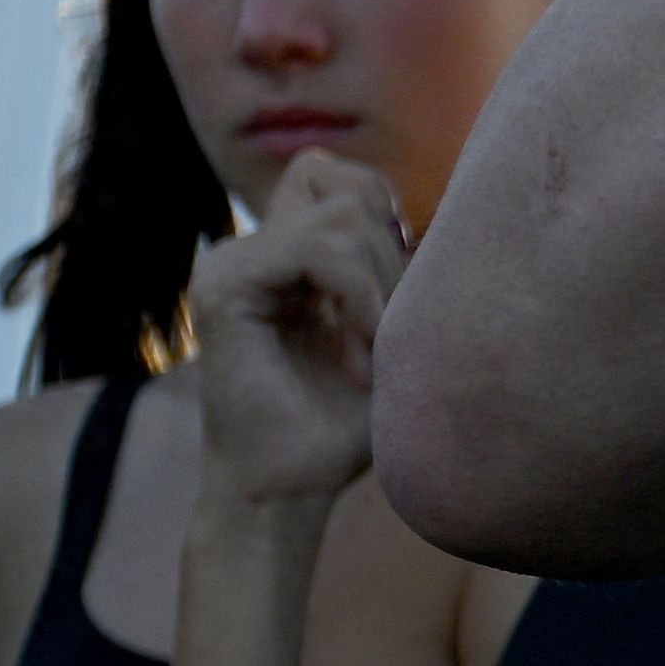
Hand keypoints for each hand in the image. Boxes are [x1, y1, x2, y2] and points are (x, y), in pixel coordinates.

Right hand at [183, 152, 416, 533]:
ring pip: (344, 215)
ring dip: (379, 288)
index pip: (345, 178)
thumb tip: (442, 207)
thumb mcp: (390, 327)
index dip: (388, 222)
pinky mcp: (222, 285)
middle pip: (351, 187)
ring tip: (370, 353)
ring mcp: (230, 262)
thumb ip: (394, 265)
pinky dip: (357, 298)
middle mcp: (252, 248)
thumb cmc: (345, 421)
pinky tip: (357, 354)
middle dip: (392, 258)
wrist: (292, 487)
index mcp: (284, 253)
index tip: (394, 301)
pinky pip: (317, 248)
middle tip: (385, 335)